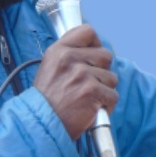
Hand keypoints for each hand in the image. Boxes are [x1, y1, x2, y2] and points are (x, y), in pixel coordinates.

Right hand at [33, 25, 116, 139]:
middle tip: (91, 83)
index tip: (93, 55)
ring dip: (104, 90)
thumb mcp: (49, 67)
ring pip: (111, 77)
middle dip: (103, 70)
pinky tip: (93, 109)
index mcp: (59, 50)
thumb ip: (68, 55)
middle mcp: (70, 59)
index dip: (95, 44)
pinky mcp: (92, 92)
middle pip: (105, 55)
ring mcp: (82, 75)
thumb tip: (92, 48)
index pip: (87, 32)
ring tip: (88, 98)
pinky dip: (107, 105)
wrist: (42, 124)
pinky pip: (113, 95)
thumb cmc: (47, 100)